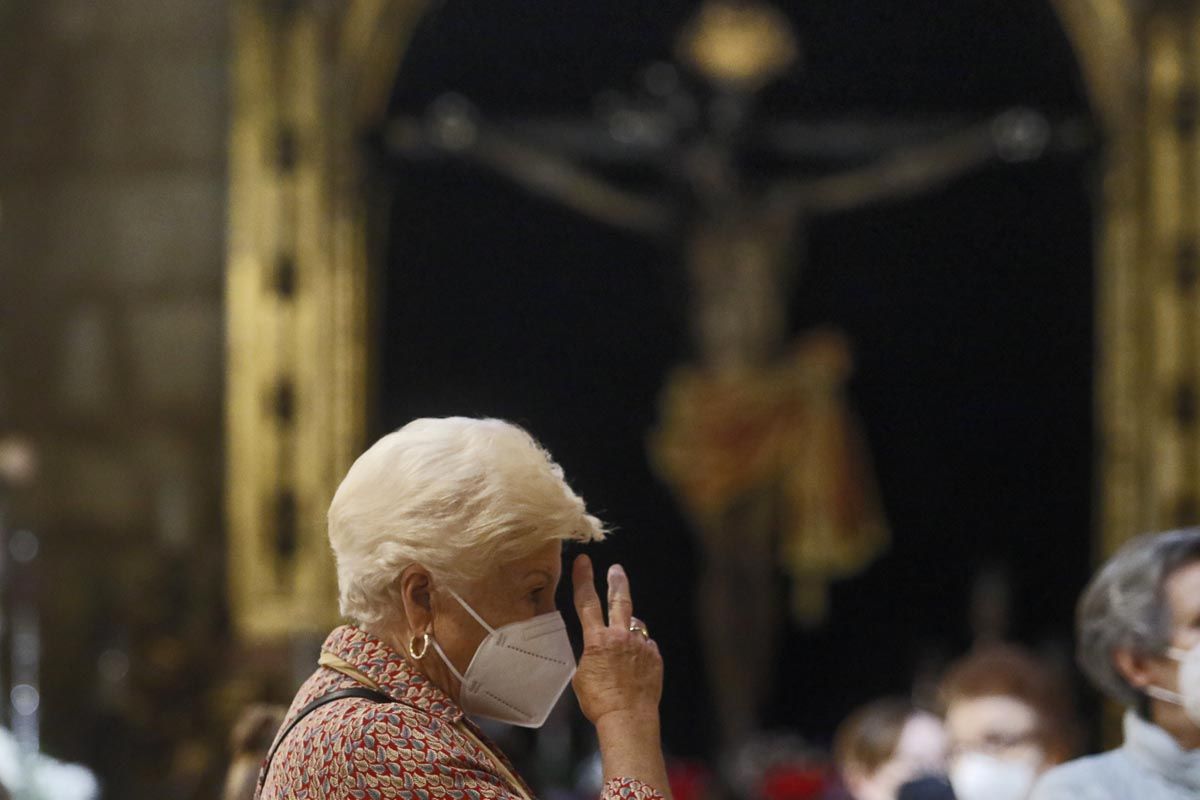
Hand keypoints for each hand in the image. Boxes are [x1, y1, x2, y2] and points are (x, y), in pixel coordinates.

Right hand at [571, 554, 662, 724]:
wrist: (628, 717)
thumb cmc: (599, 701)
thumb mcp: (582, 675)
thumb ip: (591, 654)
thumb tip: (601, 648)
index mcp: (597, 640)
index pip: (587, 602)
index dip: (583, 580)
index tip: (583, 562)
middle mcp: (621, 636)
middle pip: (619, 601)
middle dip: (617, 582)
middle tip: (616, 569)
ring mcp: (641, 645)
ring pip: (635, 626)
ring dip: (629, 630)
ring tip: (623, 648)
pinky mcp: (655, 657)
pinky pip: (646, 646)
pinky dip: (640, 650)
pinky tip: (635, 666)